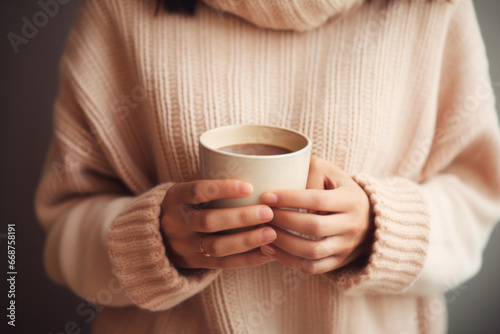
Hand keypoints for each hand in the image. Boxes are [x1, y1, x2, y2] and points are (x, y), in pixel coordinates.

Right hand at [160, 179, 276, 268]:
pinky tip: (268, 252)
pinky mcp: (194, 263)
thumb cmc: (188, 204)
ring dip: (247, 240)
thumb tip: (258, 170)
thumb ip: (214, 182)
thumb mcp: (189, 189)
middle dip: (241, 217)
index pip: (197, 191)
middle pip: (208, 221)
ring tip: (271, 233)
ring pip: (216, 247)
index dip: (223, 189)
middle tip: (268, 212)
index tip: (249, 187)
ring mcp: (184, 246)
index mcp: (175, 197)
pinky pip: (223, 264)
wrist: (158, 236)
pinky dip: (248, 260)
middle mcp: (176, 223)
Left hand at [260, 157, 372, 273]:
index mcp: (350, 200)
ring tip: (263, 231)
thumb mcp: (329, 173)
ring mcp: (346, 247)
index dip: (290, 199)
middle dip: (284, 220)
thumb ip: (309, 174)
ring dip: (283, 242)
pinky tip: (269, 248)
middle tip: (264, 214)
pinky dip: (288, 260)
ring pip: (312, 251)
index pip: (318, 200)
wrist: (367, 216)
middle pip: (314, 227)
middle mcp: (352, 225)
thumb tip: (287, 191)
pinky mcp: (339, 262)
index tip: (267, 197)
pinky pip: (312, 267)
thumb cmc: (337, 189)